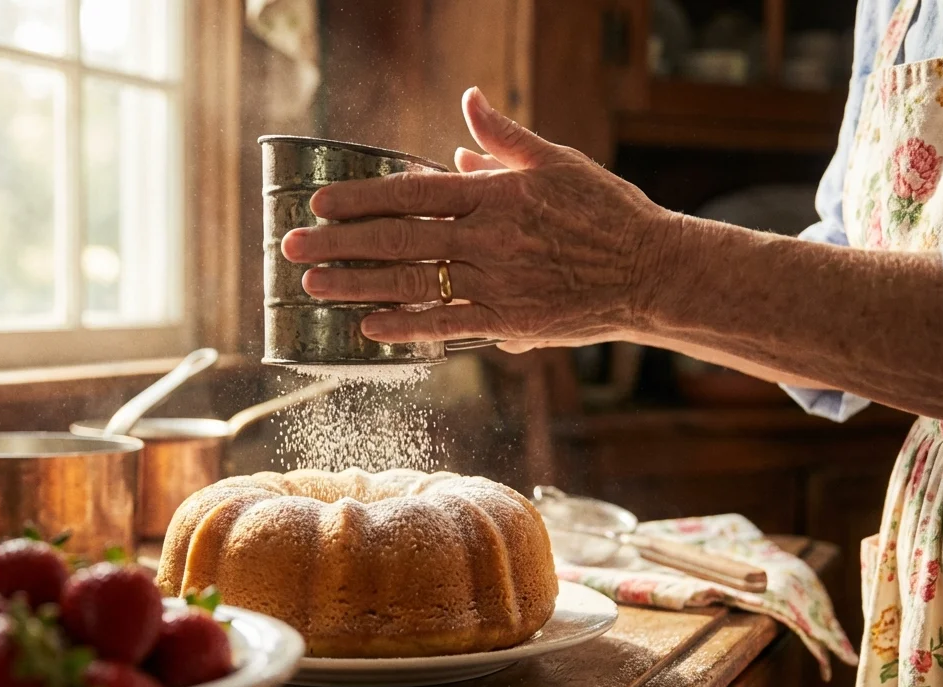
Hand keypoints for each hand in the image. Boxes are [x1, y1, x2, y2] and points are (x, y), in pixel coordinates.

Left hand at [281, 86, 681, 351]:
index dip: (361, 197)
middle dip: (340, 242)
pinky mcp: (511, 320)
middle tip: (292, 246)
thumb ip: (503, 137)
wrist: (650, 270)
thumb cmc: (604, 211)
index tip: (319, 201)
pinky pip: (448, 324)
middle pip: (399, 239)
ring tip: (313, 286)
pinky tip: (368, 327)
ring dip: (357, 285)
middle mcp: (490, 238)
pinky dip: (406, 326)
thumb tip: (465, 103)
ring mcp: (499, 282)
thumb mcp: (556, 161)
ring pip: (414, 283)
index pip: (412, 192)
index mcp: (496, 194)